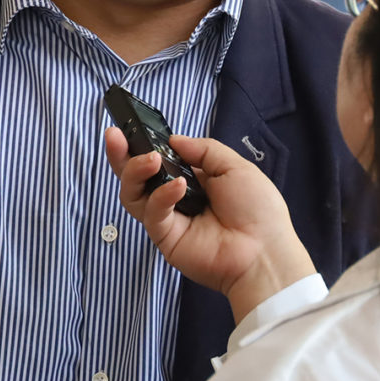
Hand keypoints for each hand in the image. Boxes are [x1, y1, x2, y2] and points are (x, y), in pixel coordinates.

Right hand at [104, 128, 315, 322]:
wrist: (265, 251)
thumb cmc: (257, 209)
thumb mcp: (234, 167)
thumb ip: (203, 150)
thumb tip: (173, 139)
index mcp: (192, 180)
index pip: (158, 161)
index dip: (142, 145)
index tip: (127, 128)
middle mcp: (174, 198)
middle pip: (136, 177)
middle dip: (121, 156)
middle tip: (114, 137)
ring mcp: (168, 219)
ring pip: (133, 195)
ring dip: (136, 172)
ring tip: (150, 160)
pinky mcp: (165, 238)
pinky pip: (152, 213)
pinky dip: (161, 196)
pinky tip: (178, 186)